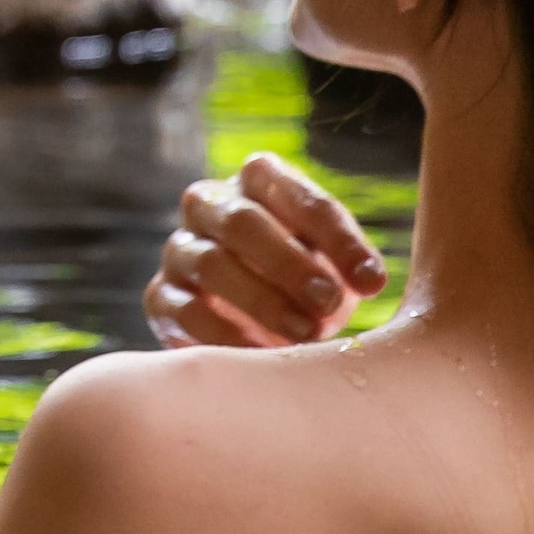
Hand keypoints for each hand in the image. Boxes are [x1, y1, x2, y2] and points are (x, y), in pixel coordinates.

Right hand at [145, 153, 385, 348]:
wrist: (251, 315)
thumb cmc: (305, 276)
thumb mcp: (332, 259)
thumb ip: (349, 262)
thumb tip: (368, 280)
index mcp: (258, 179)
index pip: (295, 194)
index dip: (337, 238)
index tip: (372, 283)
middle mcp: (210, 204)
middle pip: (242, 222)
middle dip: (290, 264)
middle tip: (329, 303)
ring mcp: (179, 249)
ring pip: (210, 264)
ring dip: (262, 301)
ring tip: (306, 334)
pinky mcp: (161, 296)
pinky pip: (186, 311)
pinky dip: (226, 335)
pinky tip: (262, 354)